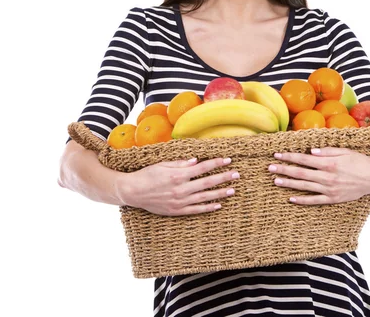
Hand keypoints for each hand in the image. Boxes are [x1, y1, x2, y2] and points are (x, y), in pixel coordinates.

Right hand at [118, 157, 238, 215]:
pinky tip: (218, 205)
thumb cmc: (147, 175)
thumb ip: (180, 163)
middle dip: (223, 178)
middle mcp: (181, 188)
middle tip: (237, 175)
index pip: (202, 168)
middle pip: (207, 182)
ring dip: (220, 193)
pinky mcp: (177, 211)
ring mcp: (180, 201)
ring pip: (205, 197)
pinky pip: (196, 210)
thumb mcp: (162, 165)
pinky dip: (208, 208)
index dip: (216, 163)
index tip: (228, 160)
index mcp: (178, 175)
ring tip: (232, 190)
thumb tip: (196, 160)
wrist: (132, 192)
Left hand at [268, 147, 369, 204]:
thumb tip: (311, 151)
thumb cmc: (360, 161)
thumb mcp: (345, 151)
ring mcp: (329, 189)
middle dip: (284, 169)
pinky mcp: (333, 199)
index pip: (304, 159)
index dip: (289, 157)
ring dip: (289, 183)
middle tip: (270, 167)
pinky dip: (302, 200)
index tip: (277, 155)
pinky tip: (291, 199)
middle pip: (301, 173)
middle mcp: (327, 177)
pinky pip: (314, 201)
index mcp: (329, 163)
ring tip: (275, 180)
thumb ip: (327, 151)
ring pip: (304, 186)